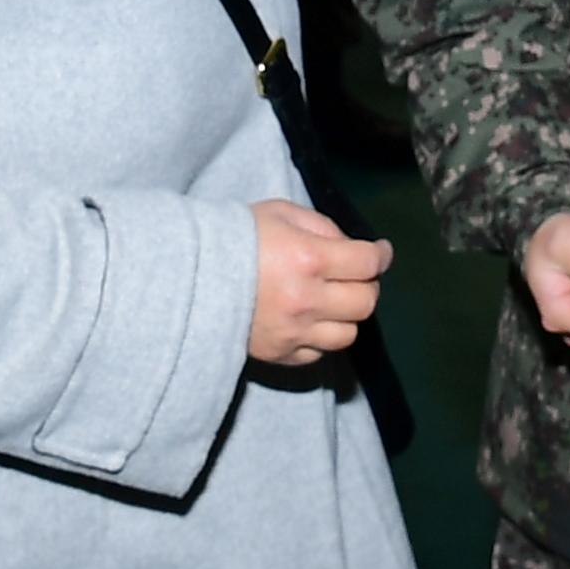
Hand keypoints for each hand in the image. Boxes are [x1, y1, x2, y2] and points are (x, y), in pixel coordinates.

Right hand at [249, 198, 389, 366]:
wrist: (189, 276)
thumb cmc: (237, 237)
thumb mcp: (282, 213)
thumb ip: (323, 228)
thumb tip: (352, 248)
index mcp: (309, 259)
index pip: (367, 263)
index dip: (380, 255)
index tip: (379, 252)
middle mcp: (307, 300)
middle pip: (365, 302)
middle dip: (367, 285)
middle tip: (355, 275)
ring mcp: (294, 333)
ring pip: (348, 334)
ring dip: (347, 315)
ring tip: (332, 300)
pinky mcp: (280, 355)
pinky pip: (320, 354)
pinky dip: (322, 337)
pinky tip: (310, 320)